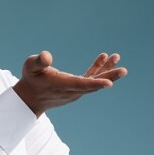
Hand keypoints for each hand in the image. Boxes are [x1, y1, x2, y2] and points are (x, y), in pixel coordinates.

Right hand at [13, 51, 127, 115]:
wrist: (30, 98)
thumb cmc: (30, 79)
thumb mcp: (30, 67)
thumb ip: (38, 61)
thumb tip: (46, 56)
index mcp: (62, 85)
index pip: (81, 85)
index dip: (95, 83)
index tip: (109, 83)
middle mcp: (71, 91)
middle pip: (93, 85)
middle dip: (109, 77)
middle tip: (124, 70)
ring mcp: (75, 91)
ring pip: (94, 81)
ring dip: (107, 70)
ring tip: (117, 57)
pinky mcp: (76, 88)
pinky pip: (90, 79)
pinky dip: (97, 69)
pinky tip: (104, 57)